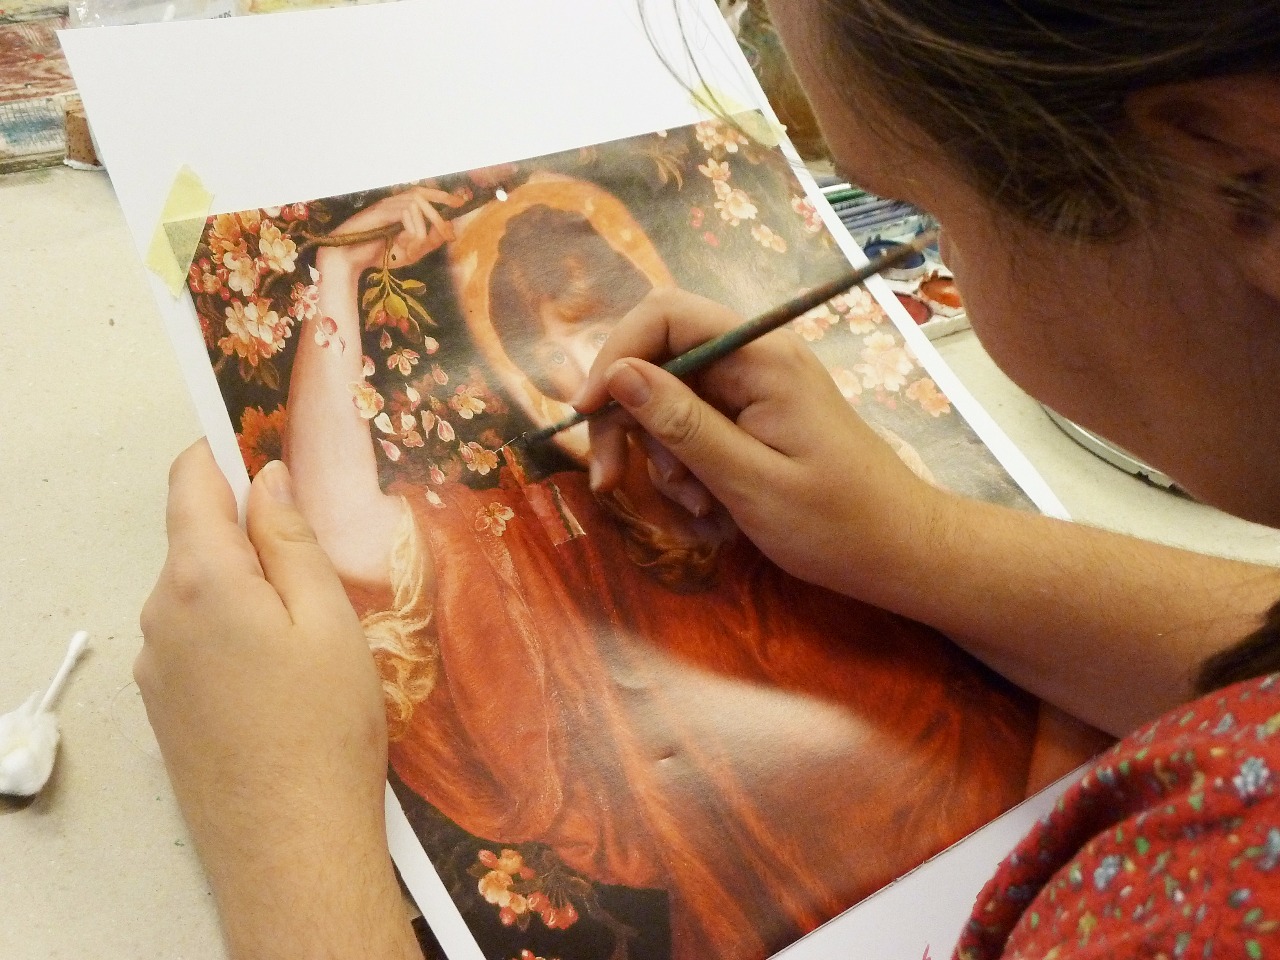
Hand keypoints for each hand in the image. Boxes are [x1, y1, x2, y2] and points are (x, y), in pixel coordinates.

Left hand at [138, 441, 418, 959]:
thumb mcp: (327, 618)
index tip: (269, 442)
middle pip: (197, 538)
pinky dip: (234, 631)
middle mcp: (160, 614)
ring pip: (199, 592)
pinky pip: (196, 639)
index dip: (227, 450)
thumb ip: (291, 539)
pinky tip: (285, 676)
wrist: (289, 846)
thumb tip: (268, 476)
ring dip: (247, 585)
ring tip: (316, 628)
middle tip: (324, 552)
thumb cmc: (325, 725)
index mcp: (201, 578)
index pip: (192, 480)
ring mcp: (156, 666)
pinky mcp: (164, 707)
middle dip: (251, 528)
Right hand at [321, 185, 470, 276]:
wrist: (351, 260)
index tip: (460, 202)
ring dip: (424, 227)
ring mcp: (386, 204)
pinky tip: (406, 244)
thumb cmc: (378, 254)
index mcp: (400, 209)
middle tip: (449, 235)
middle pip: (424, 195)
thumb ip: (428, 242)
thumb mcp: (411, 252)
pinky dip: (413, 230)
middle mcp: (394, 202)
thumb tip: (446, 231)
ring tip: (417, 247)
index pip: (424, 193)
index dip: (442, 195)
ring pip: (416, 204)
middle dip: (440, 215)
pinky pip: (406, 212)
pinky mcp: (380, 210)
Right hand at [576, 289, 954, 597]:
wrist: (899, 553)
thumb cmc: (836, 523)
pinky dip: (686, 467)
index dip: (615, 355)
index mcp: (762, 357)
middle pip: (659, 359)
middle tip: (611, 480)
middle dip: (629, 419)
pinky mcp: (755, 418)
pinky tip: (709, 507)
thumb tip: (618, 374)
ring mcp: (756, 389)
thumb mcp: (749, 479)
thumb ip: (682, 424)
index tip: (586, 414)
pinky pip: (695, 428)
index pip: (665, 314)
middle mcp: (756, 359)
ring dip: (662, 454)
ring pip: (669, 400)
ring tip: (695, 505)